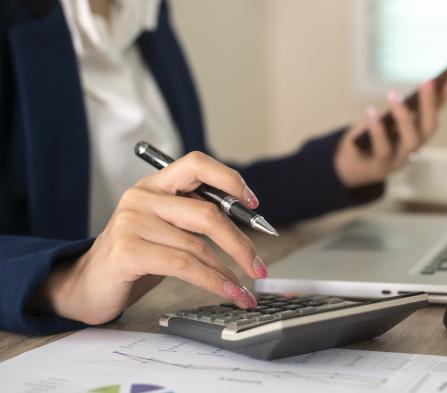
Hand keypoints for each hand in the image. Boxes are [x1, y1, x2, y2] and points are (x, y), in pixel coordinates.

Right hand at [31, 152, 264, 324]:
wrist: (86, 286)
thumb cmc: (135, 257)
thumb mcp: (166, 229)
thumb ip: (196, 218)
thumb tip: (247, 225)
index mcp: (155, 185)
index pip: (196, 164)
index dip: (229, 179)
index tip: (254, 203)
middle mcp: (142, 197)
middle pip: (207, 213)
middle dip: (240, 242)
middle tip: (259, 266)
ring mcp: (132, 223)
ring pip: (198, 246)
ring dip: (229, 272)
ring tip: (245, 289)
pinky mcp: (128, 251)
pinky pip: (185, 266)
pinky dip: (214, 282)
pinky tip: (229, 292)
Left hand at [334, 74, 446, 187]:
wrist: (348, 167)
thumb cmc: (369, 137)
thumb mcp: (384, 119)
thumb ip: (398, 108)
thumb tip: (409, 91)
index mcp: (416, 135)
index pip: (436, 111)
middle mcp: (413, 148)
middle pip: (428, 128)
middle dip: (429, 104)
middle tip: (428, 82)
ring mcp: (399, 160)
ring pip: (411, 141)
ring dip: (404, 117)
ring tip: (393, 96)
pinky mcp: (380, 166)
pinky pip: (382, 149)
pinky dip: (377, 129)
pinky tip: (371, 111)